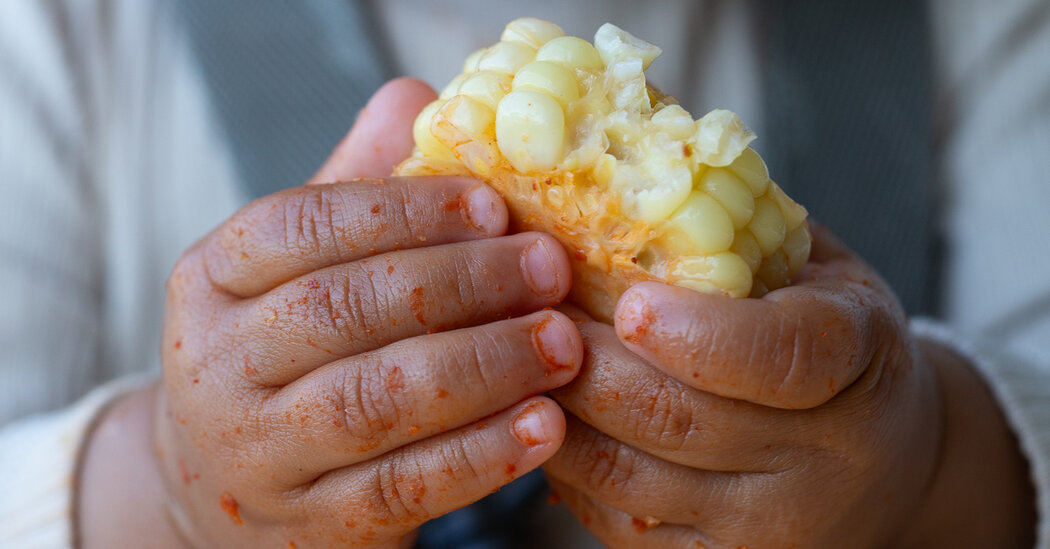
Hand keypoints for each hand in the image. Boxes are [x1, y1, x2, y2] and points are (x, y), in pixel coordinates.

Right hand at [78, 79, 583, 547]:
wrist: (225, 494)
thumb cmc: (287, 356)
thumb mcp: (296, 270)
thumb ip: (351, 189)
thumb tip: (417, 99)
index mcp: (211, 278)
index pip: (297, 226)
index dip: (401, 210)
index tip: (492, 203)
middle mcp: (218, 365)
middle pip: (342, 310)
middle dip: (460, 284)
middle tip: (549, 267)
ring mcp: (259, 454)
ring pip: (373, 402)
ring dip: (483, 366)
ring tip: (563, 342)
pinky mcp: (313, 526)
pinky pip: (404, 487)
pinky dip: (481, 455)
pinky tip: (546, 425)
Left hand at [542, 224, 1033, 547]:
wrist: (883, 463)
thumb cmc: (830, 339)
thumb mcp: (815, 268)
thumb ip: (736, 220)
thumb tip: (625, 133)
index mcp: (858, 360)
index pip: (785, 356)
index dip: (701, 334)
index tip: (628, 304)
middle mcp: (824, 460)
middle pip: (680, 421)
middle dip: (584, 364)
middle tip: (522, 311)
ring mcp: (768, 527)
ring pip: (631, 478)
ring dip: (557, 412)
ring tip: (513, 355)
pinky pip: (616, 522)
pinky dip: (567, 467)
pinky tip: (544, 414)